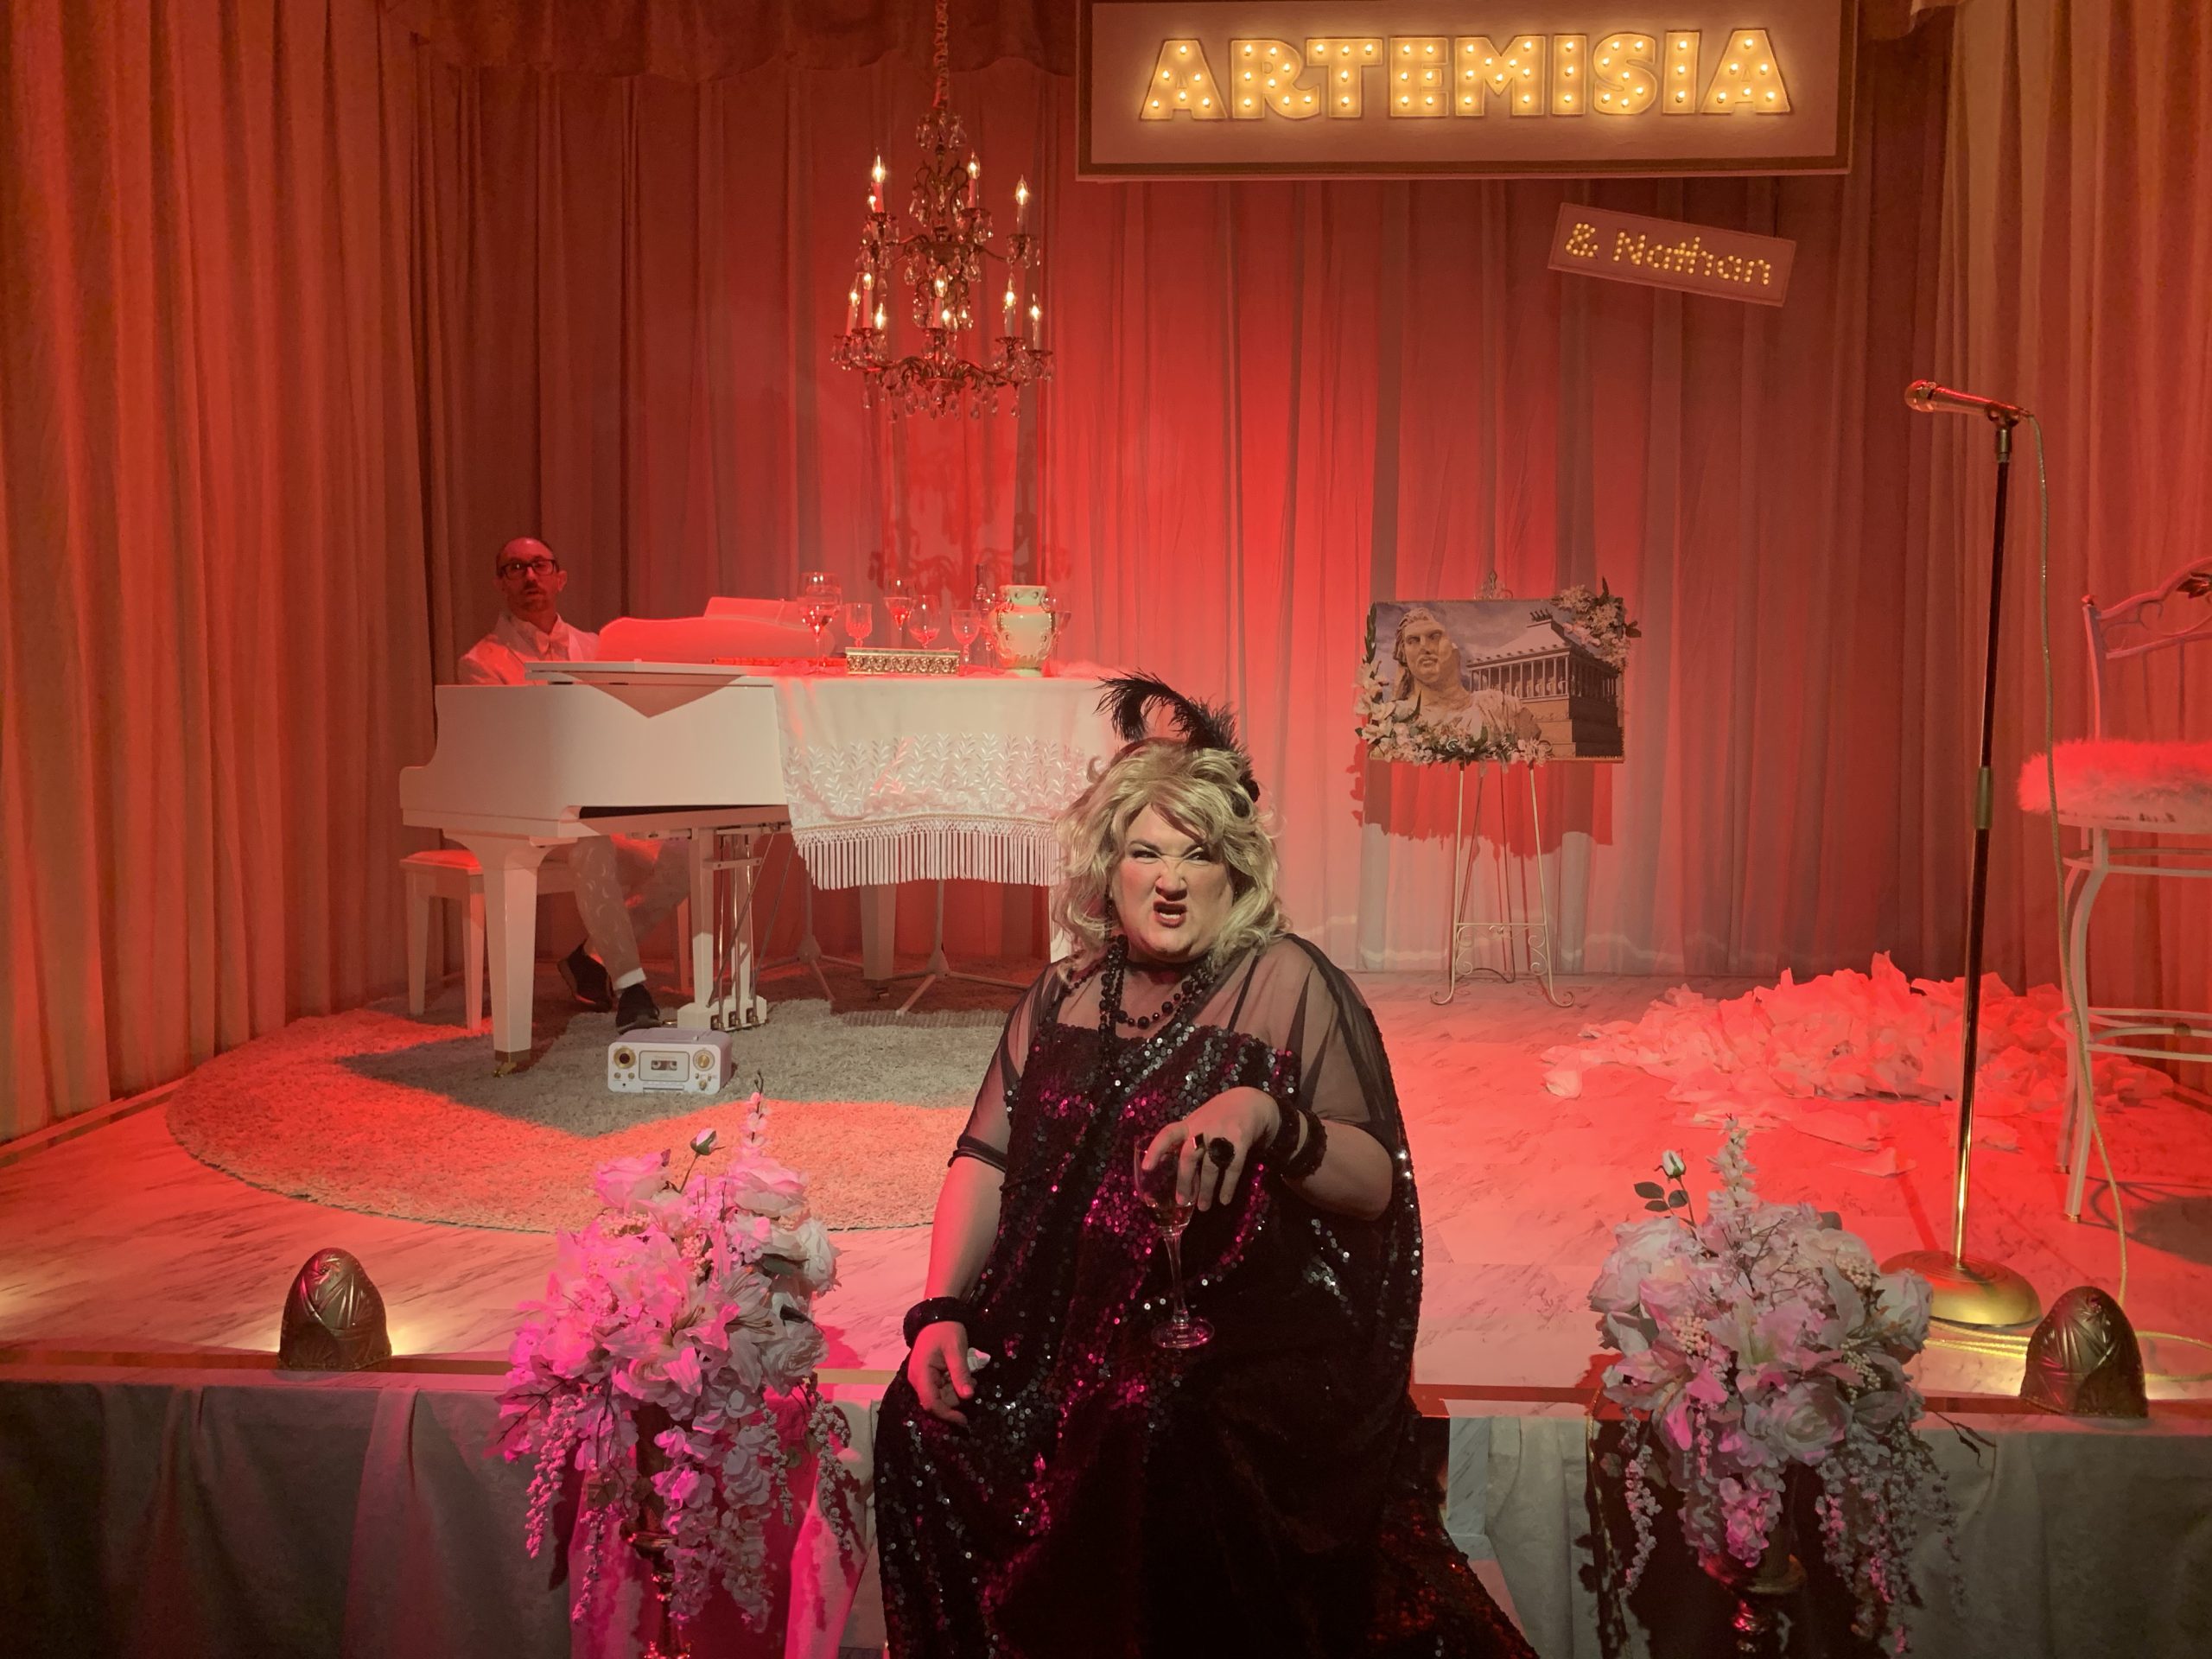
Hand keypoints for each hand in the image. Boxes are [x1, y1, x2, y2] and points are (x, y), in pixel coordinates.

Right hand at [906, 1321, 975, 1424]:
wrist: (939, 1316)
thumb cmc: (946, 1330)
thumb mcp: (956, 1349)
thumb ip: (960, 1372)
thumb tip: (968, 1396)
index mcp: (921, 1373)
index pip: (931, 1403)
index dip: (947, 1414)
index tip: (964, 1420)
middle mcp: (917, 1379)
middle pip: (936, 1401)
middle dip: (955, 1399)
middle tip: (972, 1384)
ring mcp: (921, 1378)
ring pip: (939, 1396)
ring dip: (956, 1392)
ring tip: (969, 1377)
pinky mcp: (928, 1376)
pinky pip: (940, 1389)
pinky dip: (953, 1386)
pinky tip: (962, 1376)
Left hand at [1141, 1087, 1281, 1213]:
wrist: (1252, 1101)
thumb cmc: (1221, 1115)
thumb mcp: (1201, 1121)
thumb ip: (1189, 1141)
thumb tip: (1177, 1173)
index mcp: (1190, 1123)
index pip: (1168, 1134)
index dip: (1156, 1150)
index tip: (1146, 1168)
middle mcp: (1203, 1128)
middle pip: (1188, 1156)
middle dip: (1184, 1180)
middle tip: (1181, 1201)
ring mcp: (1222, 1134)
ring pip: (1210, 1166)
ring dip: (1206, 1189)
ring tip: (1203, 1207)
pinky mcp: (1241, 1141)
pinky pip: (1232, 1168)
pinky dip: (1227, 1186)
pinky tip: (1224, 1199)